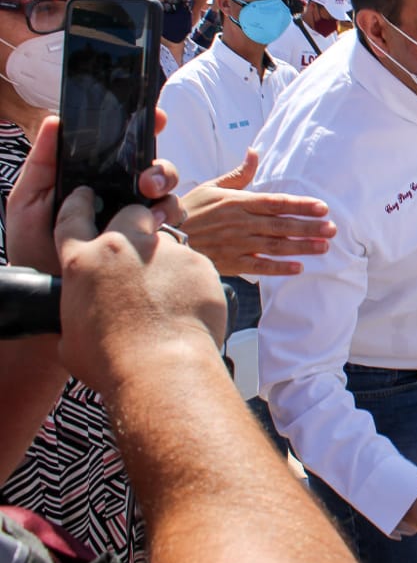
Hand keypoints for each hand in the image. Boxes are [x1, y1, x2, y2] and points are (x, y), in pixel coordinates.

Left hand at [6, 115, 181, 274]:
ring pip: (169, 195)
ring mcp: (138, 219)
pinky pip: (172, 226)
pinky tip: (154, 228)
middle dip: (161, 169)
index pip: (125, 149)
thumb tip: (55, 120)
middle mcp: (122, 196)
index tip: (157, 119)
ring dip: (167, 195)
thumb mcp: (28, 200)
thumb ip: (42, 162)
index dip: (145, 129)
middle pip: (156, 170)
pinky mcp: (149, 243)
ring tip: (151, 207)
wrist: (44, 291)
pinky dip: (170, 221)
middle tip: (146, 182)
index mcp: (97, 179)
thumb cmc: (32, 248)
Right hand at [53, 186, 226, 394]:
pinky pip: (196, 265)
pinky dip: (194, 281)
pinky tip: (189, 308)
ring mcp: (165, 251)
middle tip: (142, 248)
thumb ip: (79, 309)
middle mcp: (122, 247)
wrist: (161, 366)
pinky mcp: (199, 262)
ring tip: (170, 298)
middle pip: (131, 213)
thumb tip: (87, 312)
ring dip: (169, 261)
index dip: (79, 204)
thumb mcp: (72, 337)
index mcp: (83, 262)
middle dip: (138, 222)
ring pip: (170, 241)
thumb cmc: (114, 360)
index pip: (73, 217)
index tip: (85, 196)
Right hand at [180, 149, 335, 275]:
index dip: (301, 205)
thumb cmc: (190, 210)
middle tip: (332, 229)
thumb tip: (254, 152)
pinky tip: (298, 268)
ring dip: (301, 247)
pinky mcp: (231, 262)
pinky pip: (259, 265)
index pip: (276, 202)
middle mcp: (241, 222)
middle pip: (281, 224)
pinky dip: (279, 267)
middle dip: (309, 227)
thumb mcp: (212, 187)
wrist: (164, 236)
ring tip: (324, 247)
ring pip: (275, 245)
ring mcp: (237, 243)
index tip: (323, 208)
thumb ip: (238, 174)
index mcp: (239, 201)